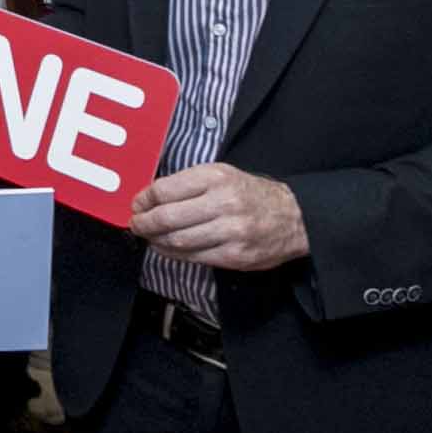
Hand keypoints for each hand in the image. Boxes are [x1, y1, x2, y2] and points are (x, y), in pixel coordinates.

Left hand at [130, 163, 307, 271]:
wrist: (295, 217)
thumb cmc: (252, 194)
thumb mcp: (222, 174)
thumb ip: (188, 184)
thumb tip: (151, 198)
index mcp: (216, 177)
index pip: (164, 190)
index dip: (144, 199)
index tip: (137, 204)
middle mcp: (223, 203)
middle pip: (167, 217)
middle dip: (143, 223)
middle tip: (136, 224)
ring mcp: (230, 231)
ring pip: (177, 240)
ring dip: (155, 241)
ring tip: (150, 237)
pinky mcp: (235, 256)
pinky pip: (194, 257)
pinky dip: (173, 254)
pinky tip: (167, 248)